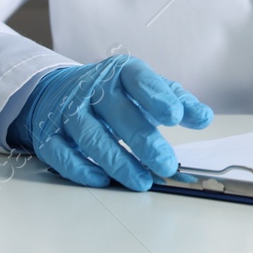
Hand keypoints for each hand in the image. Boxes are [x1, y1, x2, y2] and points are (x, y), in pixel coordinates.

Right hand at [7, 55, 213, 190]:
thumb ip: (176, 100)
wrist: (58, 92)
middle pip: (119, 114)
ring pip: (92, 138)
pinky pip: (64, 155)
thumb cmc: (113, 94)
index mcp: (120, 72)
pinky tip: (103, 180)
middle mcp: (92, 88)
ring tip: (142, 180)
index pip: (139, 80)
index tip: (175, 117)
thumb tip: (204, 117)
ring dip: (118, 161)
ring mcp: (68, 111)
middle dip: (144, 141)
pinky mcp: (49, 135)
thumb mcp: (145, 89)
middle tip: (166, 164)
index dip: (157, 97)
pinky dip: (83, 169)